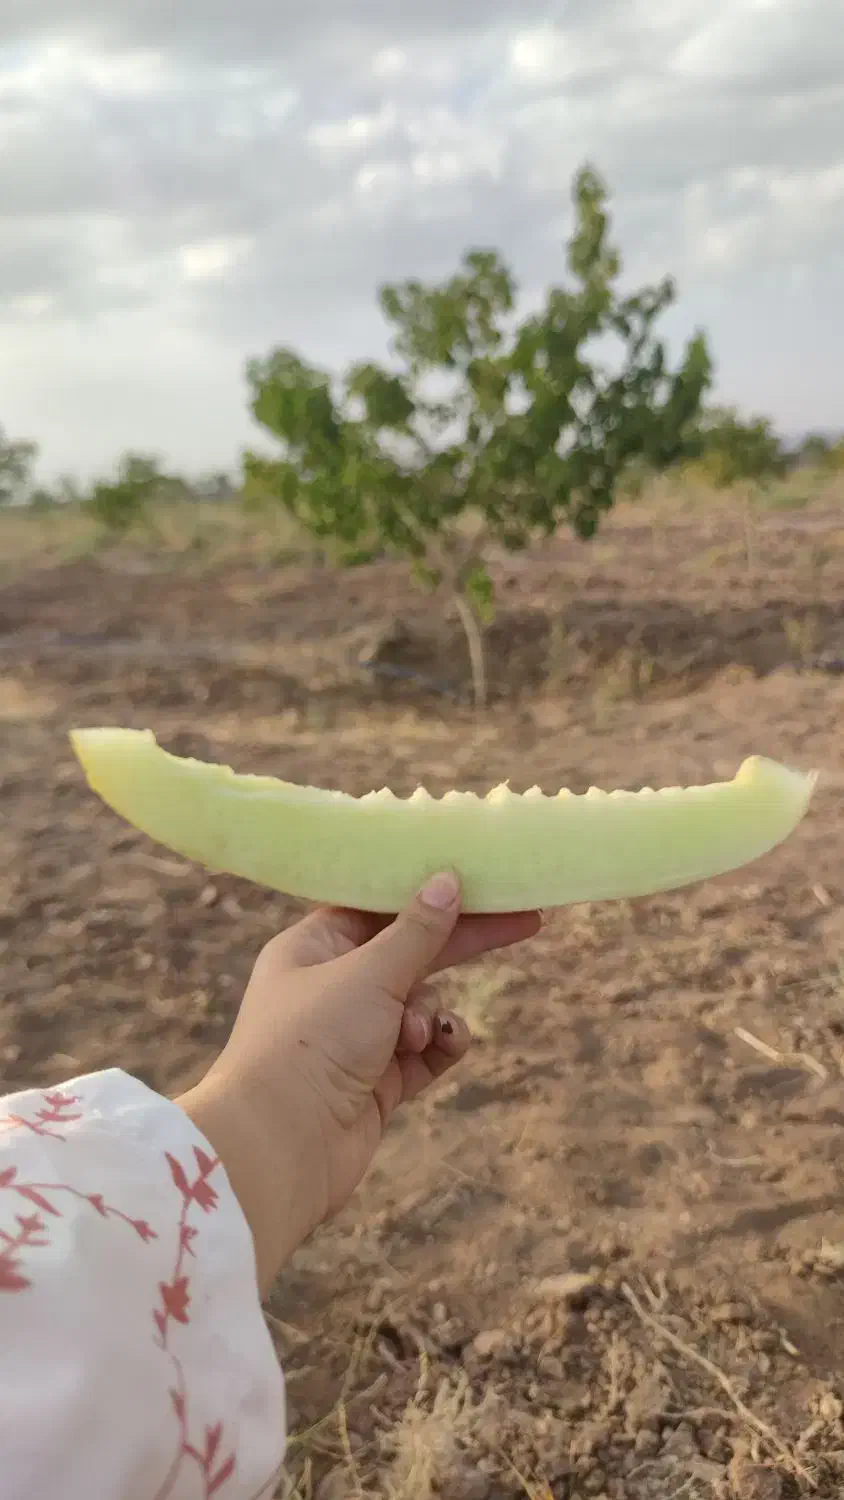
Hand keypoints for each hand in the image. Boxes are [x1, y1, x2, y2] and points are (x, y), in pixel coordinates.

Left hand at [177, 874, 539, 1293]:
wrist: (281, 1147)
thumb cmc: (312, 1042)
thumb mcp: (369, 974)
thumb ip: (416, 932)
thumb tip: (447, 880)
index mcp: (311, 948)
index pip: (375, 907)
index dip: (425, 895)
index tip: (476, 881)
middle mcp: (330, 988)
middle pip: (408, 953)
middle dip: (460, 943)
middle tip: (524, 922)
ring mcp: (355, 1038)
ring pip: (421, 1005)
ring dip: (430, 1014)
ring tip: (415, 1035)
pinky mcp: (377, 1083)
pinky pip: (426, 1052)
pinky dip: (440, 1047)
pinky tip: (446, 1046)